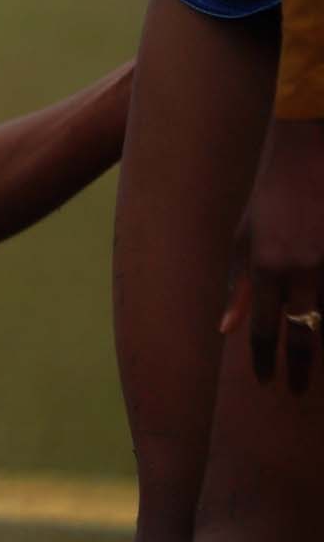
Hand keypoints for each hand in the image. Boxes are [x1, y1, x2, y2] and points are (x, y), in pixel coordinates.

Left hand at [223, 118, 323, 392]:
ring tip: (320, 367)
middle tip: (296, 388)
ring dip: (323, 343)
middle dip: (299, 367)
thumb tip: (227, 330)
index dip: (266, 360)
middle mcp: (302, 269)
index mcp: (267, 267)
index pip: (266, 329)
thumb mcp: (243, 238)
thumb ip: (237, 286)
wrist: (308, 154)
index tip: (267, 382)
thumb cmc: (269, 198)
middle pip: (303, 334)